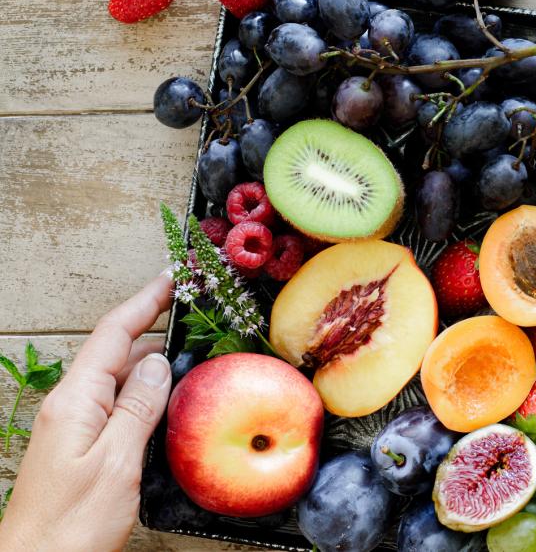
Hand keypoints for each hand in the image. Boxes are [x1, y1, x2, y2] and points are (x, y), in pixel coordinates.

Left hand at [0, 275, 172, 551]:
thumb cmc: (70, 525)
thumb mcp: (116, 463)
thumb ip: (138, 409)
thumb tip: (159, 364)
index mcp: (75, 401)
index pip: (113, 335)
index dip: (144, 302)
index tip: (171, 278)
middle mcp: (70, 407)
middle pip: (116, 352)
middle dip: (155, 329)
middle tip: (195, 317)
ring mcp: (72, 427)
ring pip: (117, 380)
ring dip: (152, 363)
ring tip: (191, 354)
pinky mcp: (79, 447)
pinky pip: (115, 405)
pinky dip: (143, 393)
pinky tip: (166, 401)